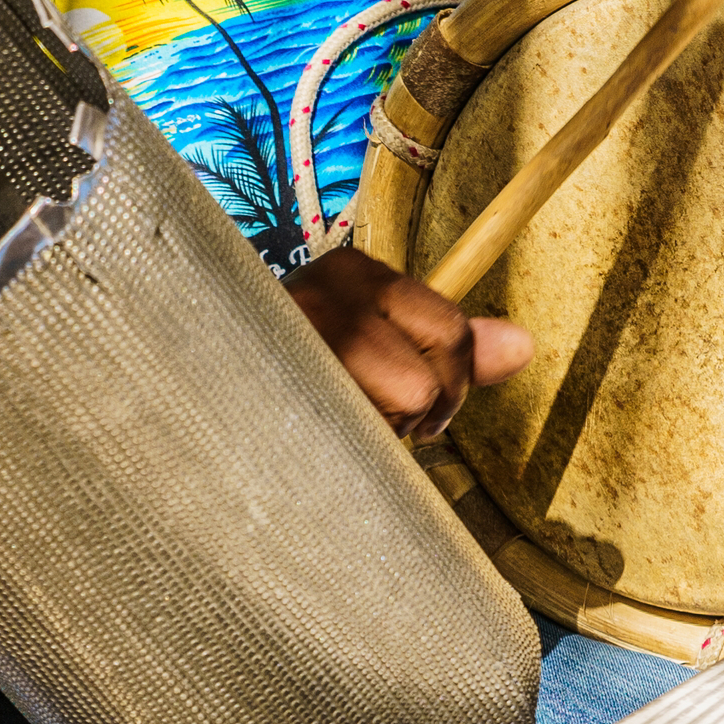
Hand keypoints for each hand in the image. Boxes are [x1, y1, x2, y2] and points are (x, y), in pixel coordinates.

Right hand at [284, 248, 533, 439]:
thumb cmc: (302, 374)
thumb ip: (450, 346)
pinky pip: (361, 434)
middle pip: (432, 377)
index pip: (452, 333)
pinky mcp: (279, 384)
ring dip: (380, 436)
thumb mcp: (383, 343)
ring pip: (401, 403)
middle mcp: (324, 293)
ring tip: (336, 425)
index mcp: (352, 270)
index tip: (412, 401)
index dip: (447, 382)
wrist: (200, 387)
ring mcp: (298, 338)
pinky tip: (314, 438)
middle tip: (372, 420)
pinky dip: (351, 453)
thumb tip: (523, 347)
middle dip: (420, 415)